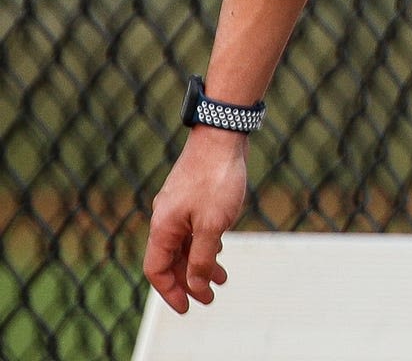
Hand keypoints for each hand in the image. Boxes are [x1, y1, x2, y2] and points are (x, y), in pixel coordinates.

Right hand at [143, 128, 249, 312]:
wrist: (221, 136)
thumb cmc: (216, 179)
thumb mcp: (213, 225)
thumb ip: (202, 257)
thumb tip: (194, 285)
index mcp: (162, 228)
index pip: (157, 270)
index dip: (170, 291)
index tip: (187, 308)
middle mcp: (164, 219)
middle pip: (170, 260)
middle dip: (188, 281)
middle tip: (209, 298)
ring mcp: (177, 207)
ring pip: (183, 244)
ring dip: (200, 263)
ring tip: (221, 278)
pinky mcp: (191, 197)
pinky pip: (192, 229)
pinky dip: (204, 243)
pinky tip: (219, 249)